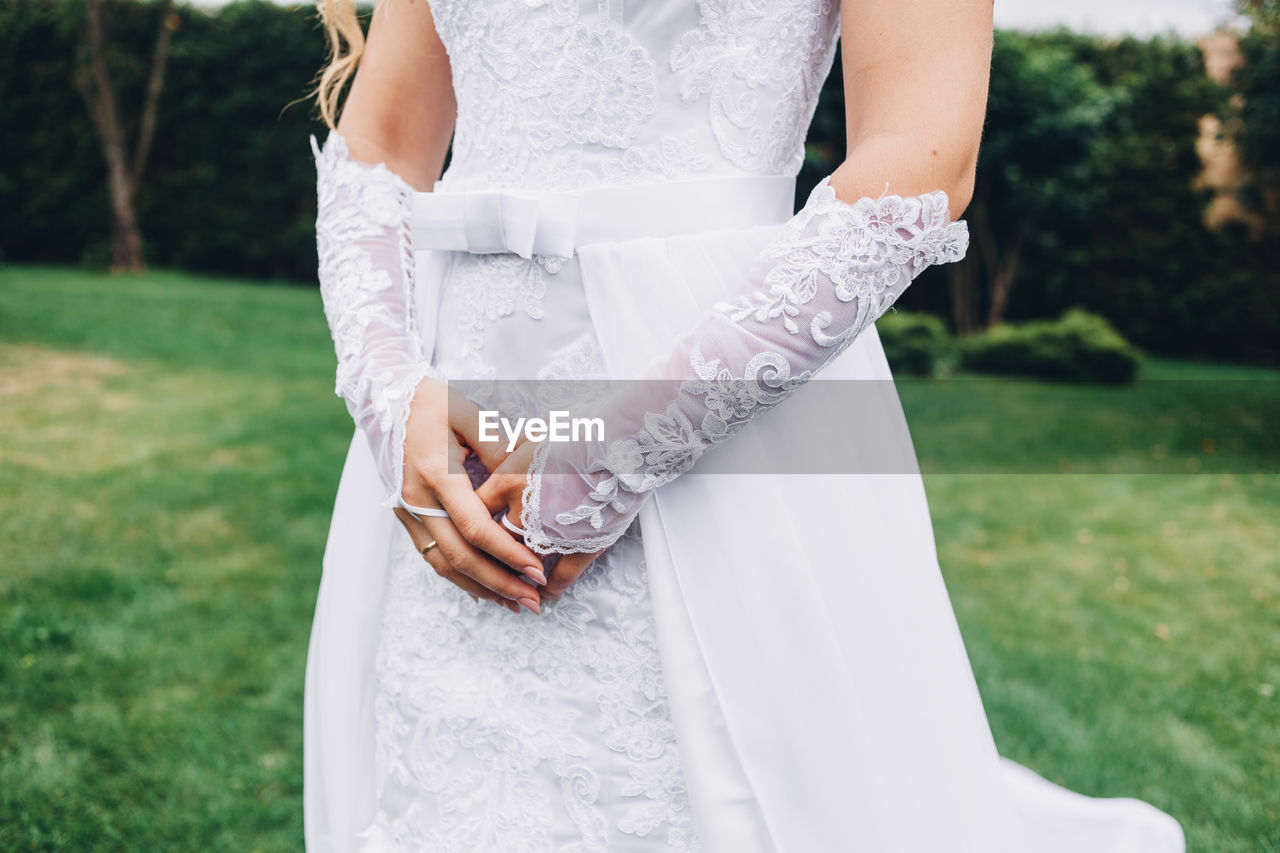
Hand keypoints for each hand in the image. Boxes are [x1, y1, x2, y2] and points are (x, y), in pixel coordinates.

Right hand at [393, 377, 547, 613]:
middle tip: (533, 601)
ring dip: (480, 588)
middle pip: (459, 557)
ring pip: (443, 564)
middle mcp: (416, 500)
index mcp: (435, 474)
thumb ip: (500, 448)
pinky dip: (461, 576)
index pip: (475, 528)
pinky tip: (486, 588)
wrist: (385, 398)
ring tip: (515, 603)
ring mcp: (407, 512)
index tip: (537, 570)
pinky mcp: (406, 516)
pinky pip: (433, 555)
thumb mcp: (470, 414)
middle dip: (499, 583)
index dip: (507, 554)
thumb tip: (528, 484)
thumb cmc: (434, 402)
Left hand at [476, 440, 605, 599]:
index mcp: (505, 482)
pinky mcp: (580, 544)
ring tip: (518, 583)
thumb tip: (504, 454)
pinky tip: (546, 593)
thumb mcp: (535, 432)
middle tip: (492, 563)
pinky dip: (552, 587)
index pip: (476, 512)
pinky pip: (560, 576)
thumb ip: (512, 450)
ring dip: (519, 574)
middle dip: (493, 554)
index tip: (475, 531)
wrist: (621, 438)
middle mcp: (522, 511)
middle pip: (496, 542)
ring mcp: (550, 532)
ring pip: (524, 561)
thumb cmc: (579, 430)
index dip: (472, 524)